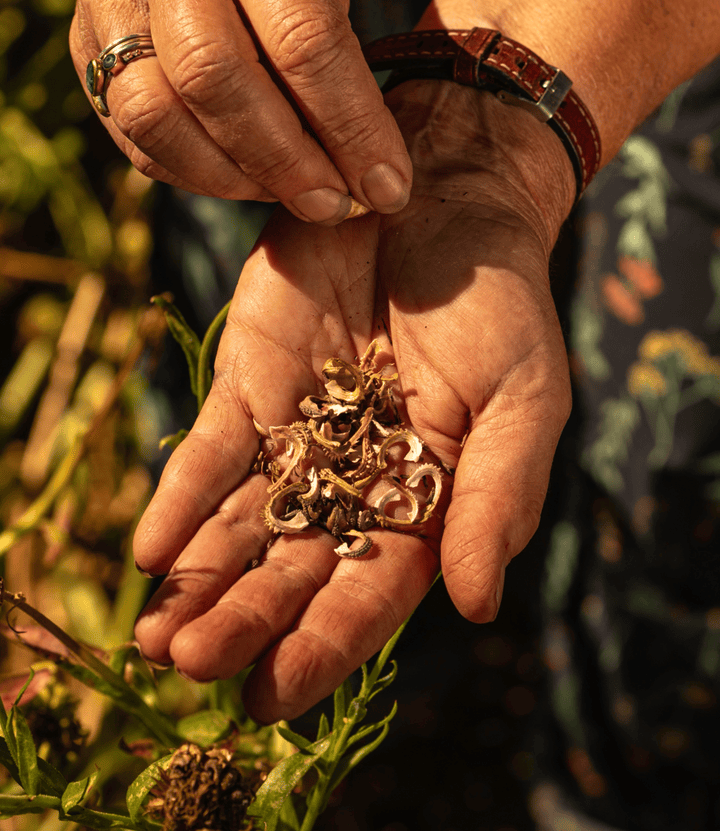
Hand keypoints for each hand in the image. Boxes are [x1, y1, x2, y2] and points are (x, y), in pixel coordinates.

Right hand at [65, 0, 410, 218]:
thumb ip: (329, 39)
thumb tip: (360, 158)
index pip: (302, 37)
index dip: (351, 126)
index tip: (388, 185)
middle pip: (217, 78)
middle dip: (287, 161)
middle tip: (334, 204)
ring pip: (157, 114)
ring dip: (232, 177)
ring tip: (288, 194)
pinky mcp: (82, 42)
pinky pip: (132, 132)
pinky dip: (193, 172)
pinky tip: (242, 178)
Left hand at [133, 81, 574, 721]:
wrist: (440, 197)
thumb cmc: (498, 303)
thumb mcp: (521, 401)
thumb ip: (499, 501)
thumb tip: (476, 607)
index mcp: (425, 500)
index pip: (373, 591)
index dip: (325, 643)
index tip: (274, 692)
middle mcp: (354, 480)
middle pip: (294, 568)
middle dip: (244, 620)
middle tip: (190, 668)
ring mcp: (297, 434)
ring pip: (242, 524)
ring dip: (200, 580)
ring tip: (155, 638)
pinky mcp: (250, 382)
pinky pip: (211, 450)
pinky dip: (180, 498)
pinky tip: (151, 548)